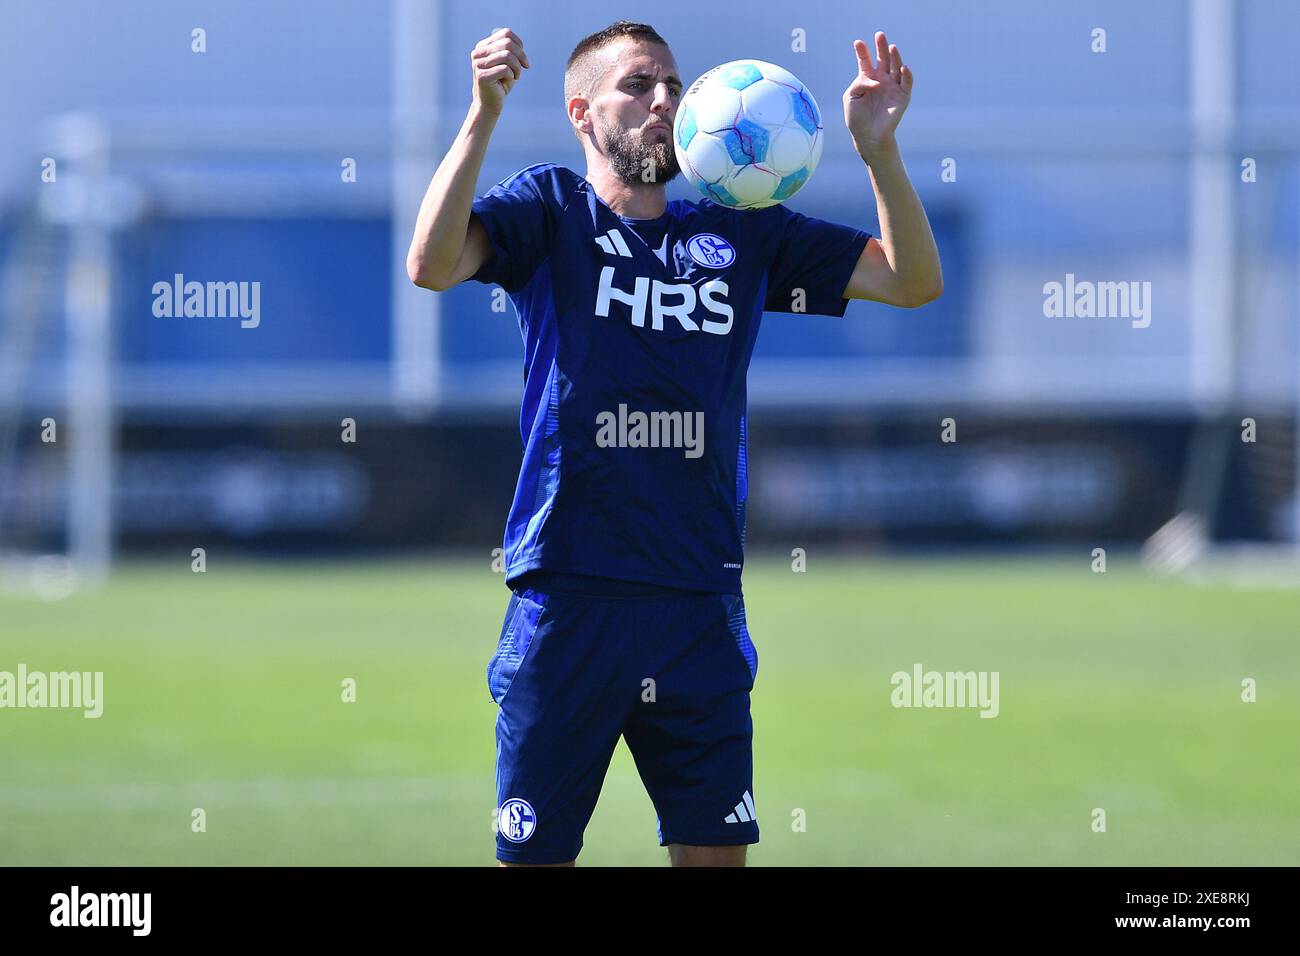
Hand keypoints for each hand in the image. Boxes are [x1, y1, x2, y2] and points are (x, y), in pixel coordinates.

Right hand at [471, 27, 529, 115]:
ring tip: (516, 76)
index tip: (524, 58)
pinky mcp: (482, 76)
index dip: (519, 44)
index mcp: (483, 46)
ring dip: (517, 67)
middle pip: (507, 43)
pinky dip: (512, 76)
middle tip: (525, 67)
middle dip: (521, 56)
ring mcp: (478, 64)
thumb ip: (511, 51)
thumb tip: (519, 45)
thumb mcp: (508, 64)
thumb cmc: (500, 83)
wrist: (489, 104)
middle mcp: (478, 53)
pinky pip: (505, 69)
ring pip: (507, 55)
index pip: (506, 33)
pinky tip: (507, 82)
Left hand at [843, 32, 911, 161]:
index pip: (865, 62)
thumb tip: (874, 80)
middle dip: (881, 47)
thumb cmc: (857, 118)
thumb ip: (859, 84)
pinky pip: (907, 83)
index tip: (857, 43)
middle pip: (883, 59)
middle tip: (879, 35)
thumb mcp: (851, 97)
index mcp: (867, 79)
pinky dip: (907, 75)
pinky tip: (903, 67)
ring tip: (891, 47)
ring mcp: (893, 87)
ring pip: (896, 68)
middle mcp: (881, 80)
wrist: (868, 136)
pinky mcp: (902, 96)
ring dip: (895, 57)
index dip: (862, 52)